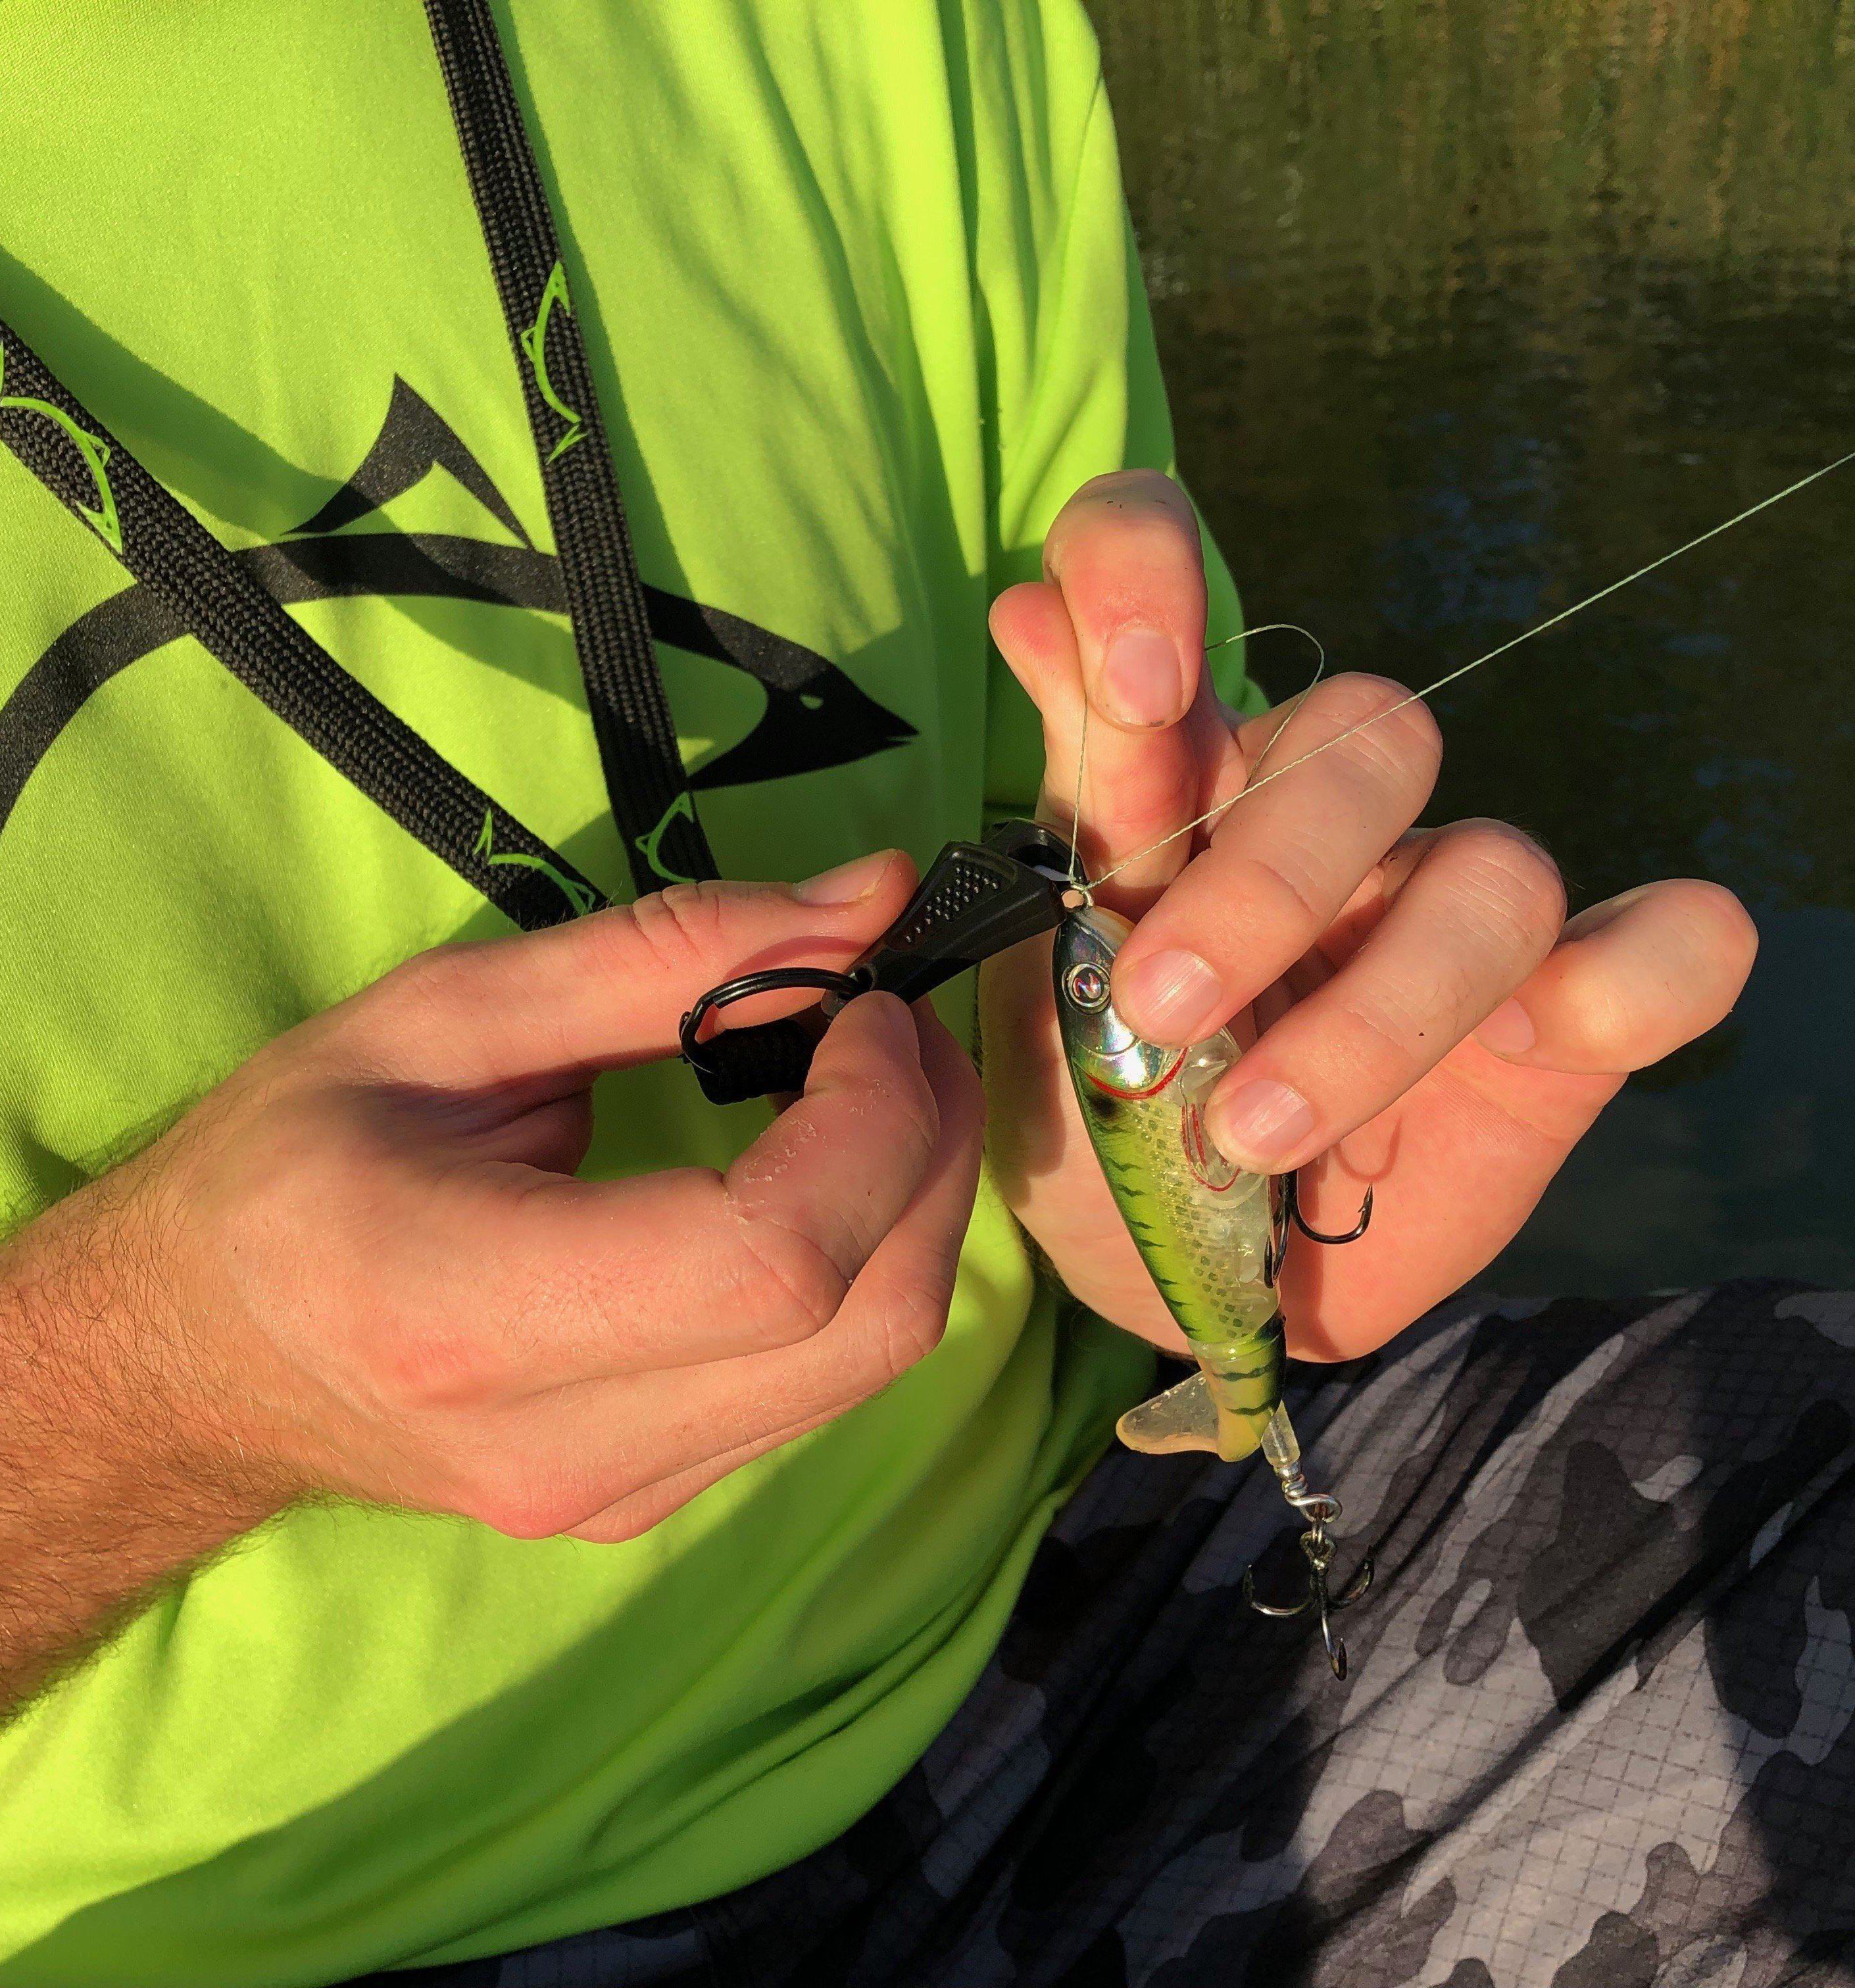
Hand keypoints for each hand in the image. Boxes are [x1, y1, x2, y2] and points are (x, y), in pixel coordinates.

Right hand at [12, 853, 980, 1553]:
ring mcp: (620, 1499)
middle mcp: (564, 1447)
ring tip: (865, 1082)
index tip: (868, 1003)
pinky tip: (821, 1173)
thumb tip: (870, 899)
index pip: (774, 1257)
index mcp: (471, 1313)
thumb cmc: (285, 1164)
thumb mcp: (444, 1015)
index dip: (875, 1118)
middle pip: (867, 1320)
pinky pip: (829, 1383)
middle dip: (932, 1147)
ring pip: (875, 1361)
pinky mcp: (653, 1503)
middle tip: (894, 1022)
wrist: (189, 1365)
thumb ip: (664, 955)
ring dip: (915, 1199)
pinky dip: (865, 1259)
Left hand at [982, 471, 1756, 1358]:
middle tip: (1162, 1015)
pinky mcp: (1569, 1024)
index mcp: (1188, 781)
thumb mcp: (1050, 987)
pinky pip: (1674, 948)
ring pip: (1499, 869)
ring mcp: (1456, 910)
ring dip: (1380, 1007)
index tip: (1134, 681)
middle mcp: (1334, 817)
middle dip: (1265, 880)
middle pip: (1372, 740)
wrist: (1177, 1273)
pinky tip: (1545, 1039)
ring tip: (1257, 1133)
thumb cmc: (1100, 1117)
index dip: (1151, 569)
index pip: (1167, 574)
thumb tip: (1027, 612)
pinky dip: (1633, 981)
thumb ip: (1083, 814)